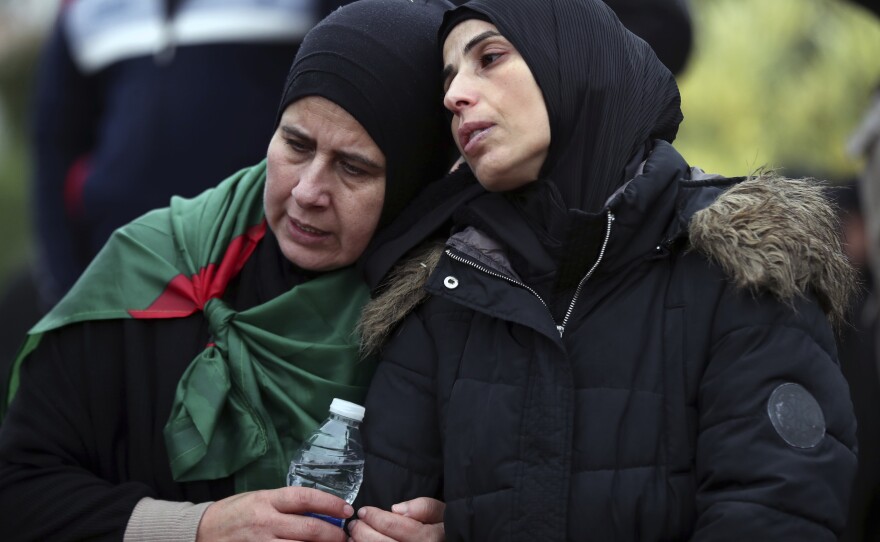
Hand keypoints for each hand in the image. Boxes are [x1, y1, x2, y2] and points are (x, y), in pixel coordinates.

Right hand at [196, 487, 351, 541]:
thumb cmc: (234, 512)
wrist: (201, 532)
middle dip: (333, 534)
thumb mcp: (258, 498)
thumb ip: (285, 504)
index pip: (305, 498)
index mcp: (266, 500)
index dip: (330, 503)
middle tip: (344, 536)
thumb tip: (319, 510)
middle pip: (309, 528)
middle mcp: (265, 522)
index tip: (346, 509)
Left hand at [348, 497, 444, 541]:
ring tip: (355, 536)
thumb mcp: (442, 513)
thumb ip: (424, 507)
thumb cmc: (444, 531)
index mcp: (428, 539)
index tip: (364, 511)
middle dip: (363, 531)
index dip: (374, 516)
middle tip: (355, 523)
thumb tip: (396, 509)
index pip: (393, 525)